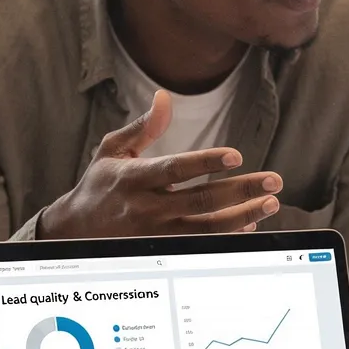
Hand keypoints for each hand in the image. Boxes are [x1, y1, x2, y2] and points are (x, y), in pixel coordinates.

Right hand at [38, 91, 281, 238]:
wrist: (74, 231)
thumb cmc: (99, 185)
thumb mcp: (112, 150)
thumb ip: (143, 126)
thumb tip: (165, 97)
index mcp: (135, 178)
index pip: (175, 169)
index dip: (205, 163)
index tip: (236, 157)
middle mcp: (147, 207)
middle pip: (201, 201)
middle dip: (241, 192)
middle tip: (273, 181)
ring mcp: (157, 233)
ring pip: (207, 229)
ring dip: (243, 217)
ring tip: (271, 204)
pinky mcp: (163, 251)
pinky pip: (202, 246)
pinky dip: (228, 236)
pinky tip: (249, 225)